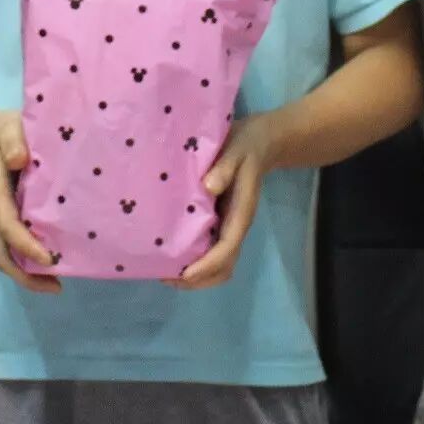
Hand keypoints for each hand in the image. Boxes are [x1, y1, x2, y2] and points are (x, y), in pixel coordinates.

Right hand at [0, 103, 57, 293]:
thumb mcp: (7, 127)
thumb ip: (12, 139)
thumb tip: (19, 159)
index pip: (7, 223)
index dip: (26, 244)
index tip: (49, 259)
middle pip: (1, 251)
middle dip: (25, 273)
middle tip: (56, 286)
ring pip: (4, 253)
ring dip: (26, 273)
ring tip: (55, 284)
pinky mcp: (3, 217)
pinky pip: (11, 245)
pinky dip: (27, 259)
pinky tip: (51, 262)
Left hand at [179, 113, 279, 290]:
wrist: (259, 144)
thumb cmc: (245, 148)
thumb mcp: (236, 151)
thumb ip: (224, 167)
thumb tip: (208, 187)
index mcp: (240, 214)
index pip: (227, 249)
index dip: (207, 265)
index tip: (185, 273)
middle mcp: (235, 227)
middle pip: (223, 268)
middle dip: (198, 279)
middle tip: (166, 277)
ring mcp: (228, 228)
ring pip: (217, 266)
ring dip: (194, 276)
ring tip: (164, 272)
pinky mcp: (219, 224)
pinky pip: (209, 252)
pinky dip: (192, 262)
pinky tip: (171, 254)